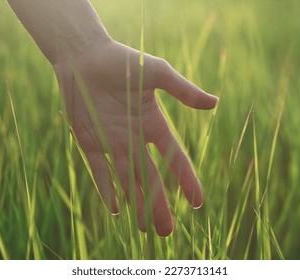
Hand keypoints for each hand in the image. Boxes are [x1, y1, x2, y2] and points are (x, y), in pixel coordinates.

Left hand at [53, 39, 217, 236]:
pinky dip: (106, 189)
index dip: (186, 180)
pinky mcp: (89, 142)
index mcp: (152, 124)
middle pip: (150, 178)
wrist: (84, 56)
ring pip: (127, 180)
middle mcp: (134, 138)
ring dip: (135, 204)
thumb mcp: (157, 73)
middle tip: (167, 232)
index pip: (174, 158)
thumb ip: (183, 90)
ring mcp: (112, 142)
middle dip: (159, 204)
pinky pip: (99, 170)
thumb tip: (215, 103)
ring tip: (144, 229)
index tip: (197, 202)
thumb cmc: (122, 60)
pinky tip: (116, 209)